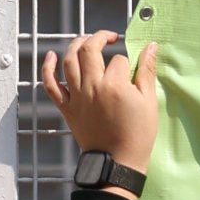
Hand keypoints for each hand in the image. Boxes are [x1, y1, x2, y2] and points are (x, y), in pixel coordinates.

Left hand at [43, 30, 160, 173]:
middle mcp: (92, 86)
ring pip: (69, 60)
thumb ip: (147, 72)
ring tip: (87, 41)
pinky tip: (53, 55)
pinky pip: (50, 83)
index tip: (133, 69)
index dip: (128, 61)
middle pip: (90, 49)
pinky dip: (48, 67)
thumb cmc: (138, 135)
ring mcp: (77, 96)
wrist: (117, 162)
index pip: (120, 60)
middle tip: (109, 37)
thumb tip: (151, 47)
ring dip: (76, 44)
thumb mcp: (149, 103)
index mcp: (116, 85)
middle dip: (101, 38)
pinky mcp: (66, 106)